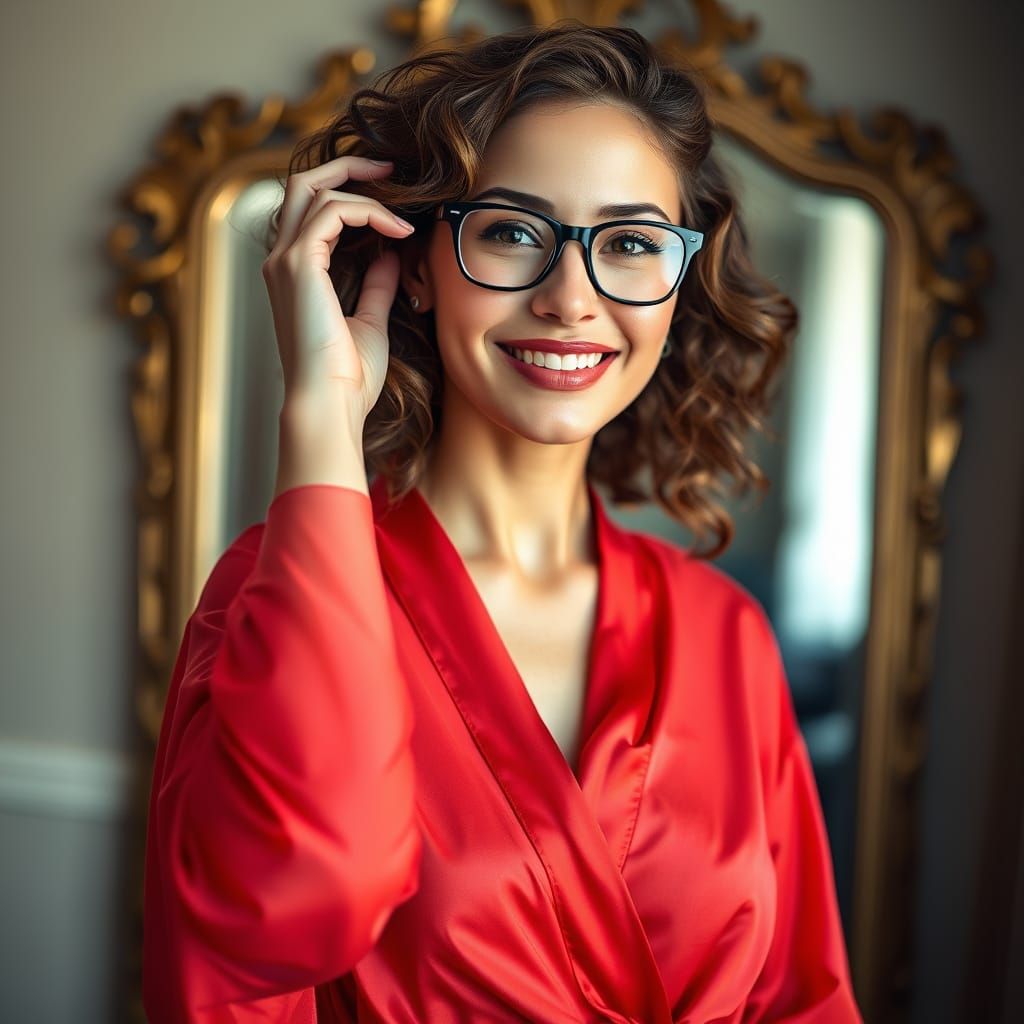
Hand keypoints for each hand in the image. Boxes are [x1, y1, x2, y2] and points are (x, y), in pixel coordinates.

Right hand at [261, 156, 415, 426]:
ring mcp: (284, 259)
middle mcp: (281, 260)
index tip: (393, 200)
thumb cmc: (348, 376)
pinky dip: (369, 211)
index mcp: (293, 273)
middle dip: (346, 167)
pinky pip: (332, 211)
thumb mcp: (369, 320)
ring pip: (314, 188)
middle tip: (390, 169)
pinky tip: (398, 232)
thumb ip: (376, 284)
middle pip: (302, 183)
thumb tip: (390, 255)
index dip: (350, 193)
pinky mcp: (298, 263)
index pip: (310, 209)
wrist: (329, 403)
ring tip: (405, 215)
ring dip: (367, 192)